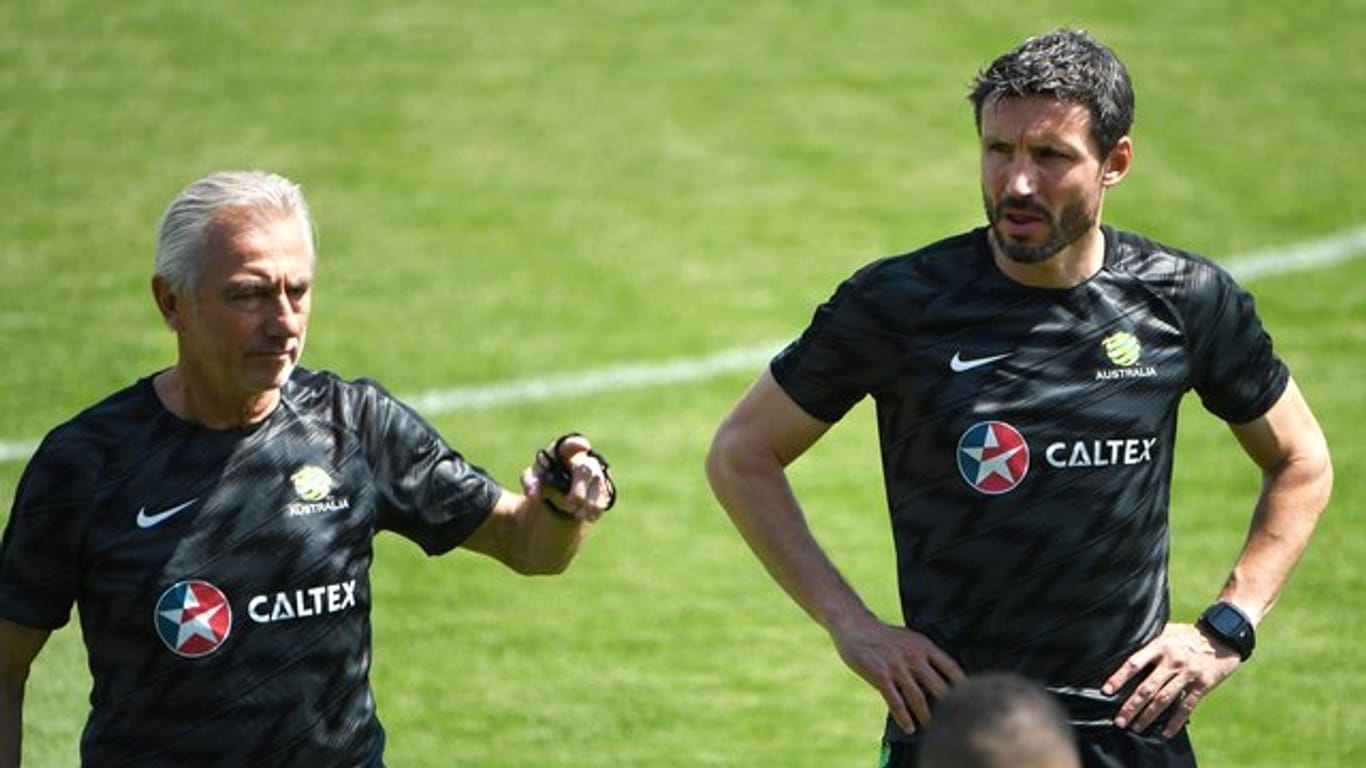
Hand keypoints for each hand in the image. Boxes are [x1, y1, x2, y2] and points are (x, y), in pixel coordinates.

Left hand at [521, 434, 614, 522]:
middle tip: (571, 504)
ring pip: (598, 485)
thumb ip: (531, 483)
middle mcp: (583, 458)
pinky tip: (590, 516)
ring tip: (577, 514)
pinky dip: (597, 508)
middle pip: (587, 470)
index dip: (577, 444)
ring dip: (589, 503)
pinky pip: (605, 496)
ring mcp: (597, 471)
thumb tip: (532, 494)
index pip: (570, 444)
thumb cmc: (545, 476)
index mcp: (563, 451)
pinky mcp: (604, 485)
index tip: (583, 446)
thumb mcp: (533, 478)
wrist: (559, 489)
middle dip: (580, 490)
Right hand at [829, 617, 964, 733]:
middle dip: (948, 706)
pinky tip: (909, 727)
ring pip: (918, 698)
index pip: (951, 667)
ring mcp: (897, 666)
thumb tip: (940, 676)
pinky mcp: (880, 675)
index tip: (970, 699)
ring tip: (933, 729)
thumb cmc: (883, 635)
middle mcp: (914, 656)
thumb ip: (924, 655)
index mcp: (924, 646)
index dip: (962, 685)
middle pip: (939, 686)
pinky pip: (895, 701)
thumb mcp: (909, 639)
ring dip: (927, 716)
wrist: (854, 625)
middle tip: (955, 720)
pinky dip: (904, 717)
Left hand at [1102, 622, 1241, 736]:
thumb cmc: (1189, 634)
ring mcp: (1188, 674)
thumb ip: (1149, 642)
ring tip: (1136, 727)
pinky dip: (1176, 721)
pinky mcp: (1203, 684)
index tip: (1106, 691)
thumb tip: (1124, 649)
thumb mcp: (1167, 631)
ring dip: (1149, 716)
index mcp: (1160, 646)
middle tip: (1120, 721)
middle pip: (1147, 687)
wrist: (1223, 635)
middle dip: (1131, 706)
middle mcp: (1172, 661)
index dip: (1119, 678)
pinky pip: (1187, 706)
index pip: (1134, 663)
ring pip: (1164, 699)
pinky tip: (1166, 732)